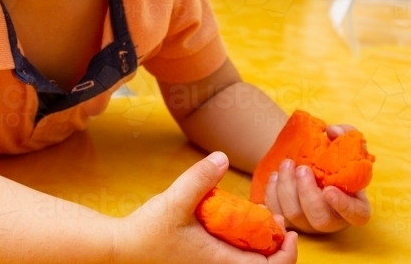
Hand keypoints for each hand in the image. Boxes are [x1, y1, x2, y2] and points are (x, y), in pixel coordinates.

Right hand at [113, 152, 297, 263]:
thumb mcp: (174, 201)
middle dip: (276, 248)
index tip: (288, 231)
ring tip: (258, 220)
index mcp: (220, 263)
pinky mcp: (201, 263)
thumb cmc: (147, 231)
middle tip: (276, 222)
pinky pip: (231, 260)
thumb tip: (221, 157)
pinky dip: (242, 246)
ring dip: (259, 247)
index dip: (286, 254)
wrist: (122, 249)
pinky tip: (234, 225)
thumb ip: (199, 179)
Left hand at [263, 124, 372, 233]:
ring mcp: (309, 223)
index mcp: (355, 206)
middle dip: (306, 193)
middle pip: (320, 219)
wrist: (309, 163)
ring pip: (294, 215)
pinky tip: (275, 176)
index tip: (329, 190)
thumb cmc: (333, 157)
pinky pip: (277, 212)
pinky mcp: (288, 219)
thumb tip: (332, 131)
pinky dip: (272, 194)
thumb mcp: (346, 143)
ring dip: (286, 189)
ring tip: (285, 165)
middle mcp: (333, 220)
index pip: (356, 214)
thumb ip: (346, 134)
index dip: (343, 206)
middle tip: (301, 169)